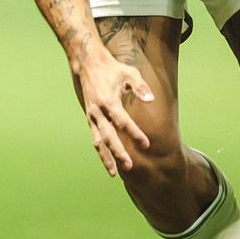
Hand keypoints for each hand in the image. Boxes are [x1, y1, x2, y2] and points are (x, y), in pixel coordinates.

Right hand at [72, 53, 152, 176]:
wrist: (88, 65)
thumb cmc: (112, 69)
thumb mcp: (129, 72)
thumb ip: (140, 86)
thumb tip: (151, 99)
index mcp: (108, 100)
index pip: (122, 121)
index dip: (134, 133)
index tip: (146, 144)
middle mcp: (98, 111)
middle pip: (108, 136)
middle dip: (118, 152)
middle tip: (130, 166)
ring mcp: (92, 116)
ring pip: (98, 141)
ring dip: (106, 157)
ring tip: (114, 173)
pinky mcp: (90, 118)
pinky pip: (95, 137)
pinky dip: (101, 151)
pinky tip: (108, 163)